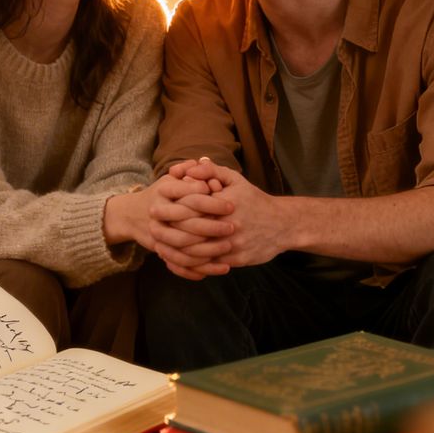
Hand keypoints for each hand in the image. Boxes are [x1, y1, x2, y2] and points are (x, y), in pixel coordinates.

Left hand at [158, 160, 287, 270]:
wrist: (283, 225)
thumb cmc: (254, 200)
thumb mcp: (236, 180)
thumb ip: (212, 171)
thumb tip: (190, 167)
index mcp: (224, 203)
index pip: (191, 205)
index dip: (170, 207)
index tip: (154, 207)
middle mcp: (228, 224)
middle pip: (190, 230)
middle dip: (168, 231)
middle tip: (151, 230)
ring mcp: (232, 244)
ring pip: (197, 251)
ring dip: (175, 251)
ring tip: (159, 247)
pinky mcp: (236, 259)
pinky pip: (209, 265)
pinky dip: (191, 265)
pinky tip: (177, 261)